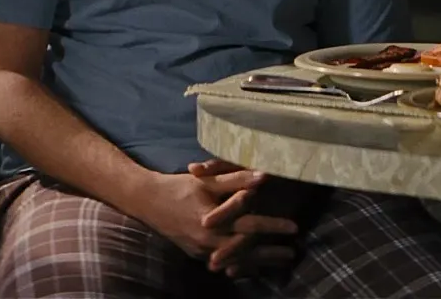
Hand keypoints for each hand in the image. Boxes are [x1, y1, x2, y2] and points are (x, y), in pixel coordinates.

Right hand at [129, 165, 296, 272]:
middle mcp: (208, 242)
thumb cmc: (178, 187)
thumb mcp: (207, 181)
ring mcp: (201, 252)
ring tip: (280, 261)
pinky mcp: (196, 254)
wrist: (146, 201)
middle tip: (293, 253)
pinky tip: (254, 266)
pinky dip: (240, 265)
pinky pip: (223, 262)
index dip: (273, 226)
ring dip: (259, 261)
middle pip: (246, 250)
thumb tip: (263, 175)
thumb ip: (235, 180)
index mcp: (212, 223)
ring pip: (236, 260)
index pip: (249, 226)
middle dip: (270, 253)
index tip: (294, 227)